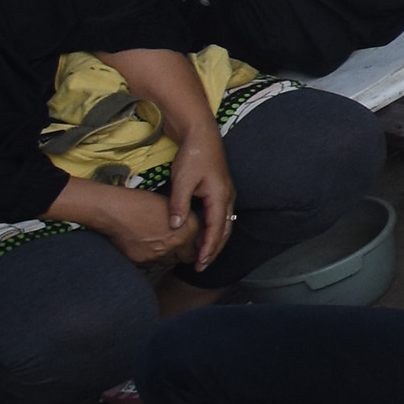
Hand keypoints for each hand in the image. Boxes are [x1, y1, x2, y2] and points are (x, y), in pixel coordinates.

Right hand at [70, 182, 187, 266]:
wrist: (114, 209)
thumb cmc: (140, 202)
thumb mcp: (171, 206)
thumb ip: (184, 221)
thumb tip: (188, 228)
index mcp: (188, 228)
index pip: (202, 243)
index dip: (196, 243)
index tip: (192, 242)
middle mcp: (177, 243)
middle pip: (188, 257)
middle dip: (184, 252)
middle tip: (176, 245)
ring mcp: (159, 254)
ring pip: (169, 261)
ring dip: (167, 256)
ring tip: (157, 243)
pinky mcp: (142, 261)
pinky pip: (151, 264)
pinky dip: (150, 258)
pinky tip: (143, 245)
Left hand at [168, 141, 235, 274]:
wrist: (202, 137)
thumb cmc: (193, 156)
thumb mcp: (182, 180)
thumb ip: (179, 204)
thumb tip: (176, 227)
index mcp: (220, 197)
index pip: (215, 230)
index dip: (208, 248)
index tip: (200, 264)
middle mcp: (227, 198)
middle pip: (224, 231)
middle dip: (214, 250)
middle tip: (201, 267)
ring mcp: (226, 195)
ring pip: (224, 225)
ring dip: (215, 242)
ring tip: (203, 257)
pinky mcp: (221, 192)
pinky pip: (221, 217)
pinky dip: (214, 231)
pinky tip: (204, 237)